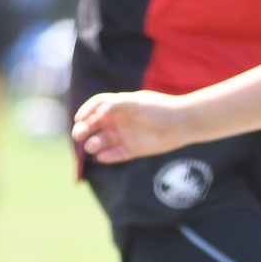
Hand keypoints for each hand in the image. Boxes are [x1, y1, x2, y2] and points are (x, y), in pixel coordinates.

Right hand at [71, 91, 188, 163]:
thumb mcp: (137, 104)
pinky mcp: (133, 150)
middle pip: (95, 125)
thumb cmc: (159, 109)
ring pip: (103, 141)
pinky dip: (107, 156)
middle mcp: (120, 120)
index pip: (96, 107)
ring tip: (92, 146)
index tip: (79, 119)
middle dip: (84, 129)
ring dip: (95, 144)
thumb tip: (99, 113)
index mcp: (119, 106)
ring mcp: (126, 135)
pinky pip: (116, 154)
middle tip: (78, 135)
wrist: (181, 124)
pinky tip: (101, 157)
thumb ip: (117, 105)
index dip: (86, 112)